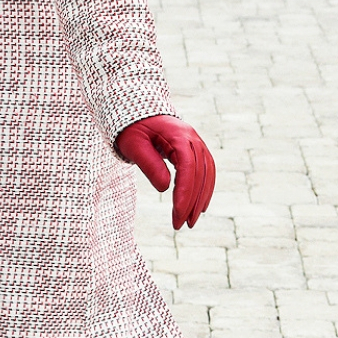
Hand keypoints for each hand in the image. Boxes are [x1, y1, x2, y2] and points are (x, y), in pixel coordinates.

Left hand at [115, 115, 215, 230]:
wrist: (136, 112)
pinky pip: (206, 170)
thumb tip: (165, 189)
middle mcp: (192, 138)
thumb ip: (149, 164)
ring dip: (201, 199)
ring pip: (207, 173)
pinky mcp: (195, 149)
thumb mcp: (134, 146)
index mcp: (178, 135)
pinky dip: (204, 189)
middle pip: (200, 173)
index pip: (187, 167)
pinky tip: (199, 206)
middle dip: (193, 201)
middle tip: (183, 225)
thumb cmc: (131, 129)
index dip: (185, 192)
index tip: (178, 213)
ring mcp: (196, 142)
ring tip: (190, 222)